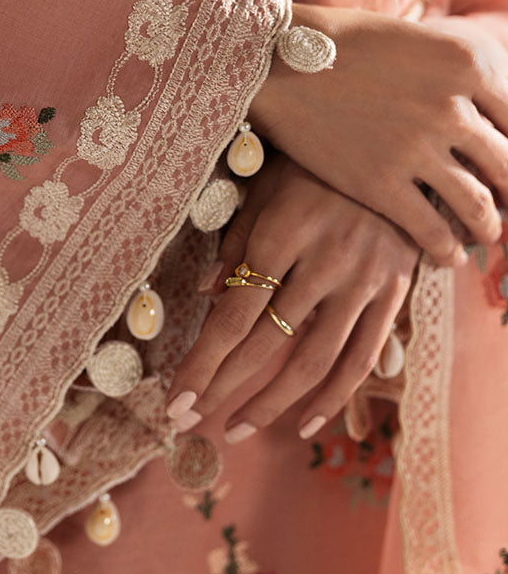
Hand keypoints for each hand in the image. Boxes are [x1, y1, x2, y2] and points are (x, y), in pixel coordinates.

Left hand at [165, 158, 418, 441]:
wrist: (399, 145)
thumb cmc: (316, 163)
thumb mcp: (266, 187)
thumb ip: (236, 241)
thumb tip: (204, 294)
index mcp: (282, 233)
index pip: (233, 316)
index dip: (201, 364)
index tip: (174, 399)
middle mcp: (324, 262)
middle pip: (264, 344)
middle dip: (222, 388)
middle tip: (189, 419)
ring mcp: (364, 281)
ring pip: (313, 362)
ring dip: (271, 404)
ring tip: (236, 428)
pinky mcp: (394, 293)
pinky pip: (362, 358)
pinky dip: (333, 398)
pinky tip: (304, 424)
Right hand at [249, 3, 507, 265]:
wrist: (277, 60)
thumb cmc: (342, 42)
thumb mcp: (418, 41)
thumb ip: (455, 74)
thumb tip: (483, 111)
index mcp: (467, 62)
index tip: (507, 168)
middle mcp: (452, 106)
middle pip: (507, 165)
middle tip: (506, 204)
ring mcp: (417, 149)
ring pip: (478, 204)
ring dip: (488, 226)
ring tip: (485, 234)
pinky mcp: (380, 184)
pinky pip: (432, 231)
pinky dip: (447, 249)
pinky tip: (447, 255)